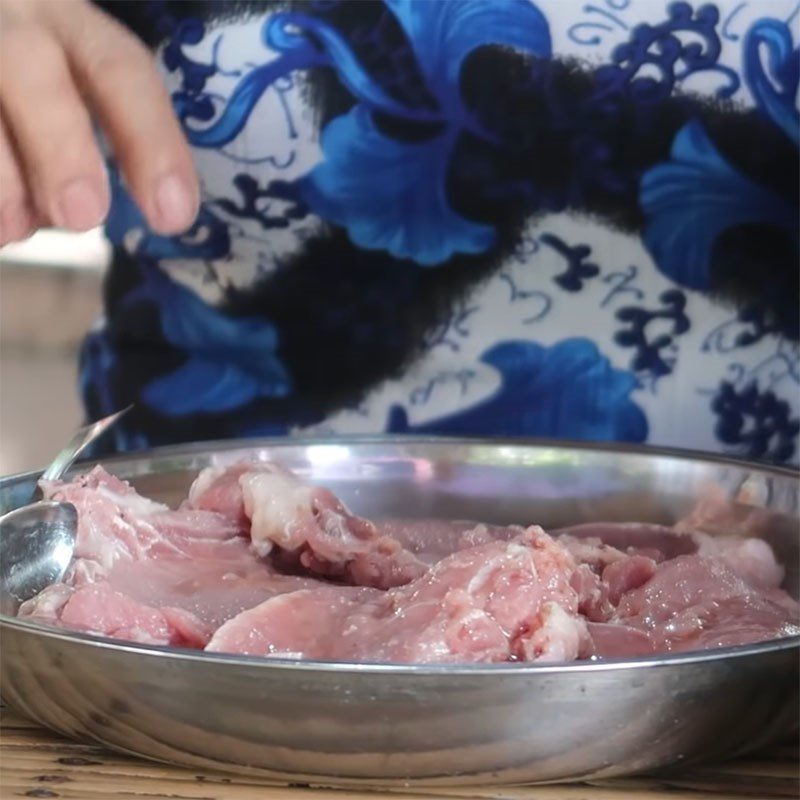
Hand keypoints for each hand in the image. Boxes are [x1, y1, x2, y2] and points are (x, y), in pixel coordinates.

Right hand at [0, 0, 198, 244]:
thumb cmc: (29, 101)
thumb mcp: (66, 100)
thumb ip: (81, 146)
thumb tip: (73, 211)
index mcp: (70, 27)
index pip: (121, 70)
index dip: (152, 142)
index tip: (174, 215)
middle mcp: (9, 18)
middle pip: (32, 64)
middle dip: (62, 147)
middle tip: (82, 216)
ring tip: (14, 228)